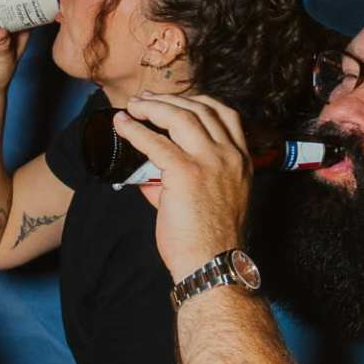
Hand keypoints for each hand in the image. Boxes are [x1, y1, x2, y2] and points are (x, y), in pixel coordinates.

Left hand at [113, 91, 253, 278]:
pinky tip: (122, 126)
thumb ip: (183, 176)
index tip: (174, 102)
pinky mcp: (187, 173)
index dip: (197, 101)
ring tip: (133, 107)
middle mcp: (230, 156)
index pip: (226, 114)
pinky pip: (156, 142)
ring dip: (152, 107)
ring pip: (180, 117)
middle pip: (201, 109)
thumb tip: (148, 165)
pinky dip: (135, 130)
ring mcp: (211, 162)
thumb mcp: (211, 198)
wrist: (212, 264)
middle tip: (145, 100)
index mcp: (242, 160)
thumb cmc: (207, 238)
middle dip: (170, 99)